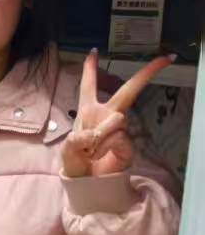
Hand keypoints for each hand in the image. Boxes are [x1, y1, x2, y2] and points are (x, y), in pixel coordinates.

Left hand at [63, 50, 172, 177]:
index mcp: (88, 110)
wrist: (87, 182)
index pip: (89, 85)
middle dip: (146, 74)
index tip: (93, 51)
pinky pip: (118, 137)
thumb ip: (77, 138)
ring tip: (91, 150)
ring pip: (117, 119)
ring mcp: (120, 128)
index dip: (90, 68)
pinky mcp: (129, 143)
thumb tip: (94, 134)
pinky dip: (105, 147)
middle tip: (165, 59)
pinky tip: (100, 156)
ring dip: (100, 135)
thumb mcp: (68, 147)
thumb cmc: (76, 162)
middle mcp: (107, 114)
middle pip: (128, 90)